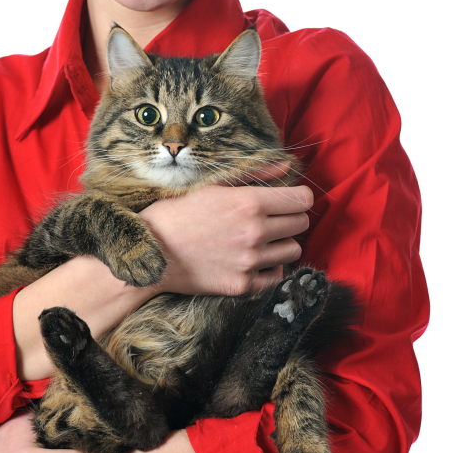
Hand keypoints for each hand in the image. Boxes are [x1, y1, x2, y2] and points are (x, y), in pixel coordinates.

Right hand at [140, 163, 312, 295]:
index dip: (298, 197)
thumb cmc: (179, 211)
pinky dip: (269, 268)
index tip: (288, 199)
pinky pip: (277, 276)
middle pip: (301, 224)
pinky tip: (252, 258)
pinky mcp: (242, 285)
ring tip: (259, 238)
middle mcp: (254, 232)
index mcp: (249, 203)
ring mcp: (249, 261)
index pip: (302, 199)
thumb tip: (286, 167)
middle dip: (290, 218)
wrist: (151, 250)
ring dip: (281, 243)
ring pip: (293, 250)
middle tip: (271, 217)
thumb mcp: (214, 184)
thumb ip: (255, 174)